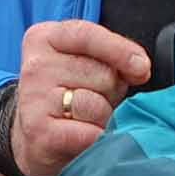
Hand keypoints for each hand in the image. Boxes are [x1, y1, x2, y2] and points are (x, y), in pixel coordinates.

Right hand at [0, 20, 151, 175]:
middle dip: (110, 92)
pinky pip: (91, 133)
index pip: (87, 35)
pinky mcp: (39, 131)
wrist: (37, 140)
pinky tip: (82, 139)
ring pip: (98, 105)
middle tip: (92, 100)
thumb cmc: (69, 97)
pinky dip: (97, 140)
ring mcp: (34, 98)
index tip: (141, 67)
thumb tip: (140, 68)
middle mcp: (35, 65)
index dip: (120, 50)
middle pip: (102, 74)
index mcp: (43, 38)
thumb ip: (112, 57)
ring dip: (103, 119)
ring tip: (85, 120)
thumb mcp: (85, 64)